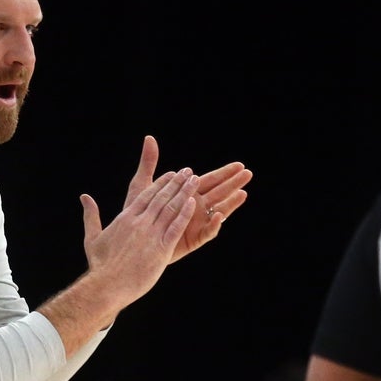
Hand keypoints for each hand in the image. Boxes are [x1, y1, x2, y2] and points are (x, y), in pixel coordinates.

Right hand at [79, 165, 199, 306]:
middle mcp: (139, 222)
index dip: (161, 183)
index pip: (146, 195)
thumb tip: (84, 197)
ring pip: (171, 208)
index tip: (171, 174)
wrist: (107, 284)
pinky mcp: (161, 248)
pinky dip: (184, 214)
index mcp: (125, 218)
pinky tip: (193, 203)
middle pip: (161, 197)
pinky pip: (176, 227)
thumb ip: (91, 215)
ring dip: (184, 192)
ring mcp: (151, 234)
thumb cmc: (100, 265)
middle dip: (176, 182)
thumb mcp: (92, 237)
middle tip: (188, 171)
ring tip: (195, 181)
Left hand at [124, 136, 251, 262]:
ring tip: (243, 193)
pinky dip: (213, 224)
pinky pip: (207, 232)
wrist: (132, 241)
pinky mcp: (193, 240)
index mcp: (187, 194)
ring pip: (218, 212)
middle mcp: (195, 208)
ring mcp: (196, 224)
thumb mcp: (143, 186)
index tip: (239, 165)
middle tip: (248, 174)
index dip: (224, 173)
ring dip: (231, 203)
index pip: (210, 181)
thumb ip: (149, 163)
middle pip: (219, 194)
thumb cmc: (138, 212)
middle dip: (233, 184)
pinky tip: (219, 215)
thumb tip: (149, 138)